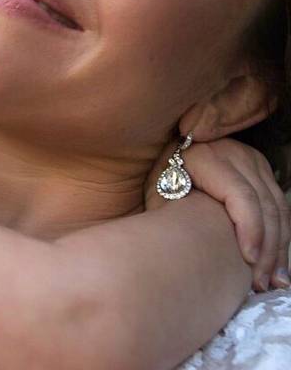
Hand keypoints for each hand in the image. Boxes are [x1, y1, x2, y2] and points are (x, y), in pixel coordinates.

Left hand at [147, 138, 290, 291]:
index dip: (249, 228)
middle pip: (264, 204)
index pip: (240, 195)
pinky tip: (276, 264)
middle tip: (261, 282)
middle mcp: (234, 154)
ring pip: (278, 208)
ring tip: (273, 281)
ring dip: (278, 247)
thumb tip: (188, 249)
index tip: (248, 260)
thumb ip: (174, 213)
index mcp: (205, 157)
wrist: (166, 153)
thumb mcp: (158, 192)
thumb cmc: (158, 179)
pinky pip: (279, 205)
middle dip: (267, 247)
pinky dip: (280, 236)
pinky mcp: (262, 169)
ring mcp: (252, 159)